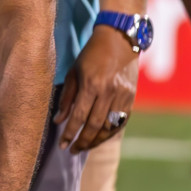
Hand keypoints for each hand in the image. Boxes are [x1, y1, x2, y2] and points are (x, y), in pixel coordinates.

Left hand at [55, 26, 137, 151]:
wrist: (120, 41)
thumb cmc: (90, 55)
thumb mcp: (73, 72)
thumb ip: (66, 97)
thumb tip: (58, 120)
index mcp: (91, 84)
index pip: (78, 116)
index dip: (69, 133)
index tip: (62, 145)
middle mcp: (109, 92)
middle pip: (94, 125)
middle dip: (83, 141)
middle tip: (73, 150)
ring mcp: (123, 96)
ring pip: (110, 126)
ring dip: (96, 140)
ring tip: (84, 147)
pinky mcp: (131, 98)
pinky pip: (121, 121)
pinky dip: (110, 132)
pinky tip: (100, 138)